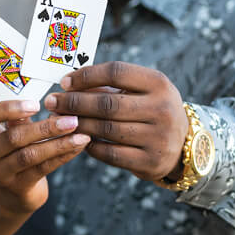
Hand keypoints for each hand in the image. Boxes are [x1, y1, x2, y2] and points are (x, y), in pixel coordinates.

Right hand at [0, 99, 88, 214]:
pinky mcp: (17, 188)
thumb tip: (49, 101)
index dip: (8, 109)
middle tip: (71, 119)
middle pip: (14, 138)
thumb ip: (19, 119)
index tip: (36, 104)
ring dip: (58, 143)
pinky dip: (62, 156)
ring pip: (30, 155)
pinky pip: (43, 169)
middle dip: (45, 127)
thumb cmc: (12, 153)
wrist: (11, 192)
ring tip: (80, 134)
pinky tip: (77, 147)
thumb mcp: (8, 133)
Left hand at [43, 61, 187, 181]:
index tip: (64, 82)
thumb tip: (68, 86)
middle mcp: (162, 109)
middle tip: (52, 102)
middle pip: (107, 103)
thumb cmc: (152, 109)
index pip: (116, 72)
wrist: (183, 144)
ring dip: (76, 124)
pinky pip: (110, 154)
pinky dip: (89, 145)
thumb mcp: (143, 90)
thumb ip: (110, 86)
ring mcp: (158, 138)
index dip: (86, 76)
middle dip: (74, 102)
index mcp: (159, 84)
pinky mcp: (150, 162)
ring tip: (58, 121)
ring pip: (105, 129)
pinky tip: (77, 138)